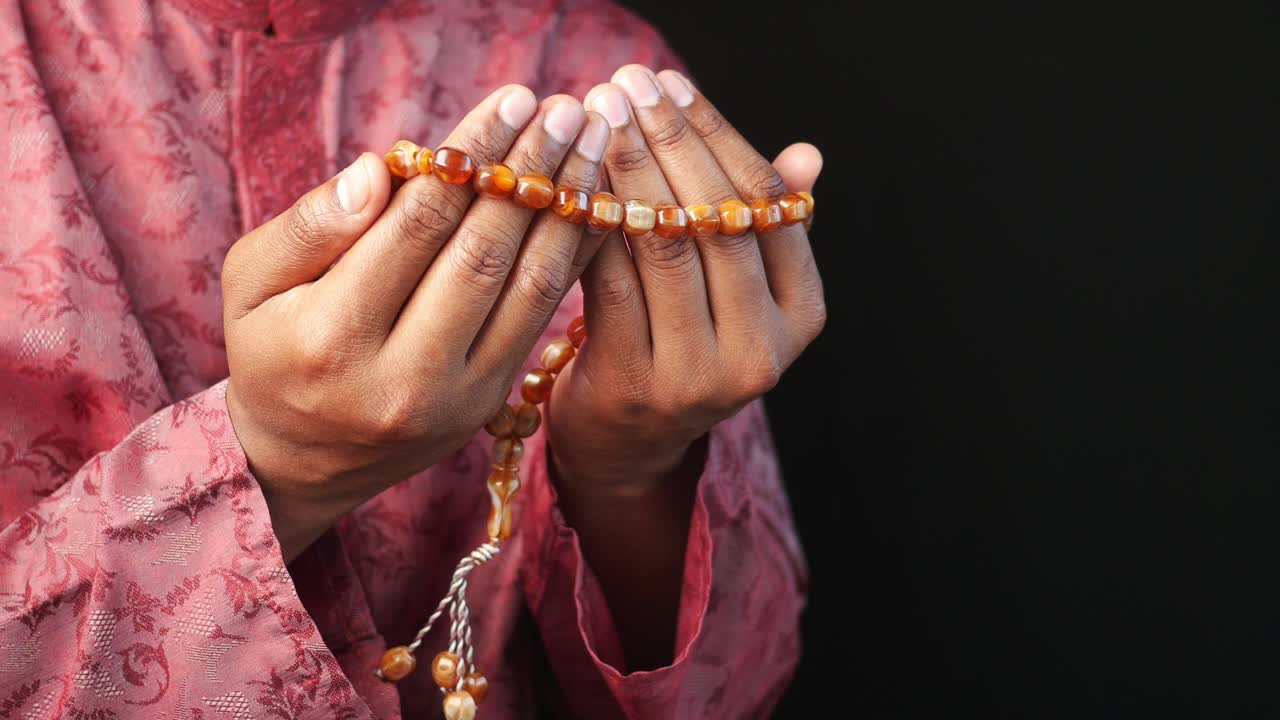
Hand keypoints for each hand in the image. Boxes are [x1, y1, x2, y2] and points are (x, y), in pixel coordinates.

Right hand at [221, 86, 610, 560]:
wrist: (302, 459)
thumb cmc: (273, 349)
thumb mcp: (253, 283)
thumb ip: (308, 225)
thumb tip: (376, 170)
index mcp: (331, 337)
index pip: (417, 225)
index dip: (472, 156)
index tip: (511, 100)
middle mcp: (400, 376)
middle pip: (482, 253)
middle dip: (532, 172)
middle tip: (566, 109)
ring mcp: (455, 397)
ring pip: (526, 288)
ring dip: (568, 208)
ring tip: (592, 142)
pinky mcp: (489, 403)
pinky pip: (541, 317)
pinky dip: (573, 256)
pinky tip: (593, 204)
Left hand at [547, 65, 825, 496]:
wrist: (629, 443)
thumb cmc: (682, 340)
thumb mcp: (738, 292)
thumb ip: (763, 225)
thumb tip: (807, 156)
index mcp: (801, 314)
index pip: (766, 203)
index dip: (717, 134)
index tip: (673, 84)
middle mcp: (762, 350)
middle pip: (714, 219)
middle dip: (666, 139)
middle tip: (625, 82)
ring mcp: (700, 375)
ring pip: (660, 244)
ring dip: (622, 167)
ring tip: (593, 112)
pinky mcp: (635, 384)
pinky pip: (607, 280)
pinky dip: (588, 222)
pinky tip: (568, 175)